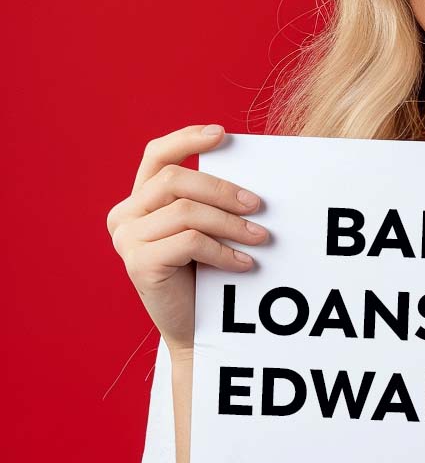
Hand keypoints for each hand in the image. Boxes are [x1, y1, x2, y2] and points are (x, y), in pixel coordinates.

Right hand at [105, 124, 269, 358]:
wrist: (197, 327)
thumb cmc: (205, 273)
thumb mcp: (206, 227)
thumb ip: (209, 199)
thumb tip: (250, 176)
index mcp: (139, 199)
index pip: (156, 155)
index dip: (187, 139)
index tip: (222, 134)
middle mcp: (124, 215)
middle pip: (175, 180)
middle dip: (223, 189)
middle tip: (259, 205)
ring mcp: (126, 240)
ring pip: (186, 211)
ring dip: (231, 223)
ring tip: (261, 238)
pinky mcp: (138, 264)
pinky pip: (190, 242)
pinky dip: (223, 251)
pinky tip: (244, 263)